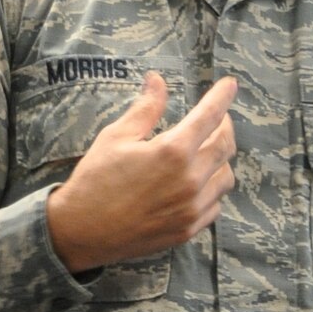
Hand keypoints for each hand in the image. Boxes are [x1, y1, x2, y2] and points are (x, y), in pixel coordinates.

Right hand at [46, 73, 237, 273]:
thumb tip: (158, 80)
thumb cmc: (95, 180)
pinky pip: (215, 204)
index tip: (230, 84)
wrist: (82, 231)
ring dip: (220, 160)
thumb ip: (145, 108)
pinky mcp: (190, 228)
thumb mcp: (116, 137)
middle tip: (217, 118)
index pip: (210, 115)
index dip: (223, 96)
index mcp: (173, 152)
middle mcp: (190, 180)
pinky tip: (197, 183)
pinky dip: (211, 189)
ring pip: (226, 177)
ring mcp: (193, 207)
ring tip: (205, 151)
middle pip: (226, 146)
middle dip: (225, 126)